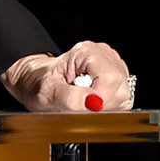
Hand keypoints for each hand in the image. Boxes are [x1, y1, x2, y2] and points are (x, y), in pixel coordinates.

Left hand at [0, 41, 131, 111]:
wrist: (36, 79)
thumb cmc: (40, 82)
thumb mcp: (47, 91)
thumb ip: (69, 98)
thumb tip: (93, 103)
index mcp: (86, 52)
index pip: (110, 79)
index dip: (101, 99)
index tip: (86, 107)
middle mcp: (102, 55)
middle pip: (120, 89)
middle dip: (103, 104)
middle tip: (81, 102)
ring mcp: (112, 65)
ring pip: (123, 96)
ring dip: (105, 105)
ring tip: (83, 98)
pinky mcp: (116, 77)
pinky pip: (121, 99)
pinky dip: (107, 105)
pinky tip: (91, 99)